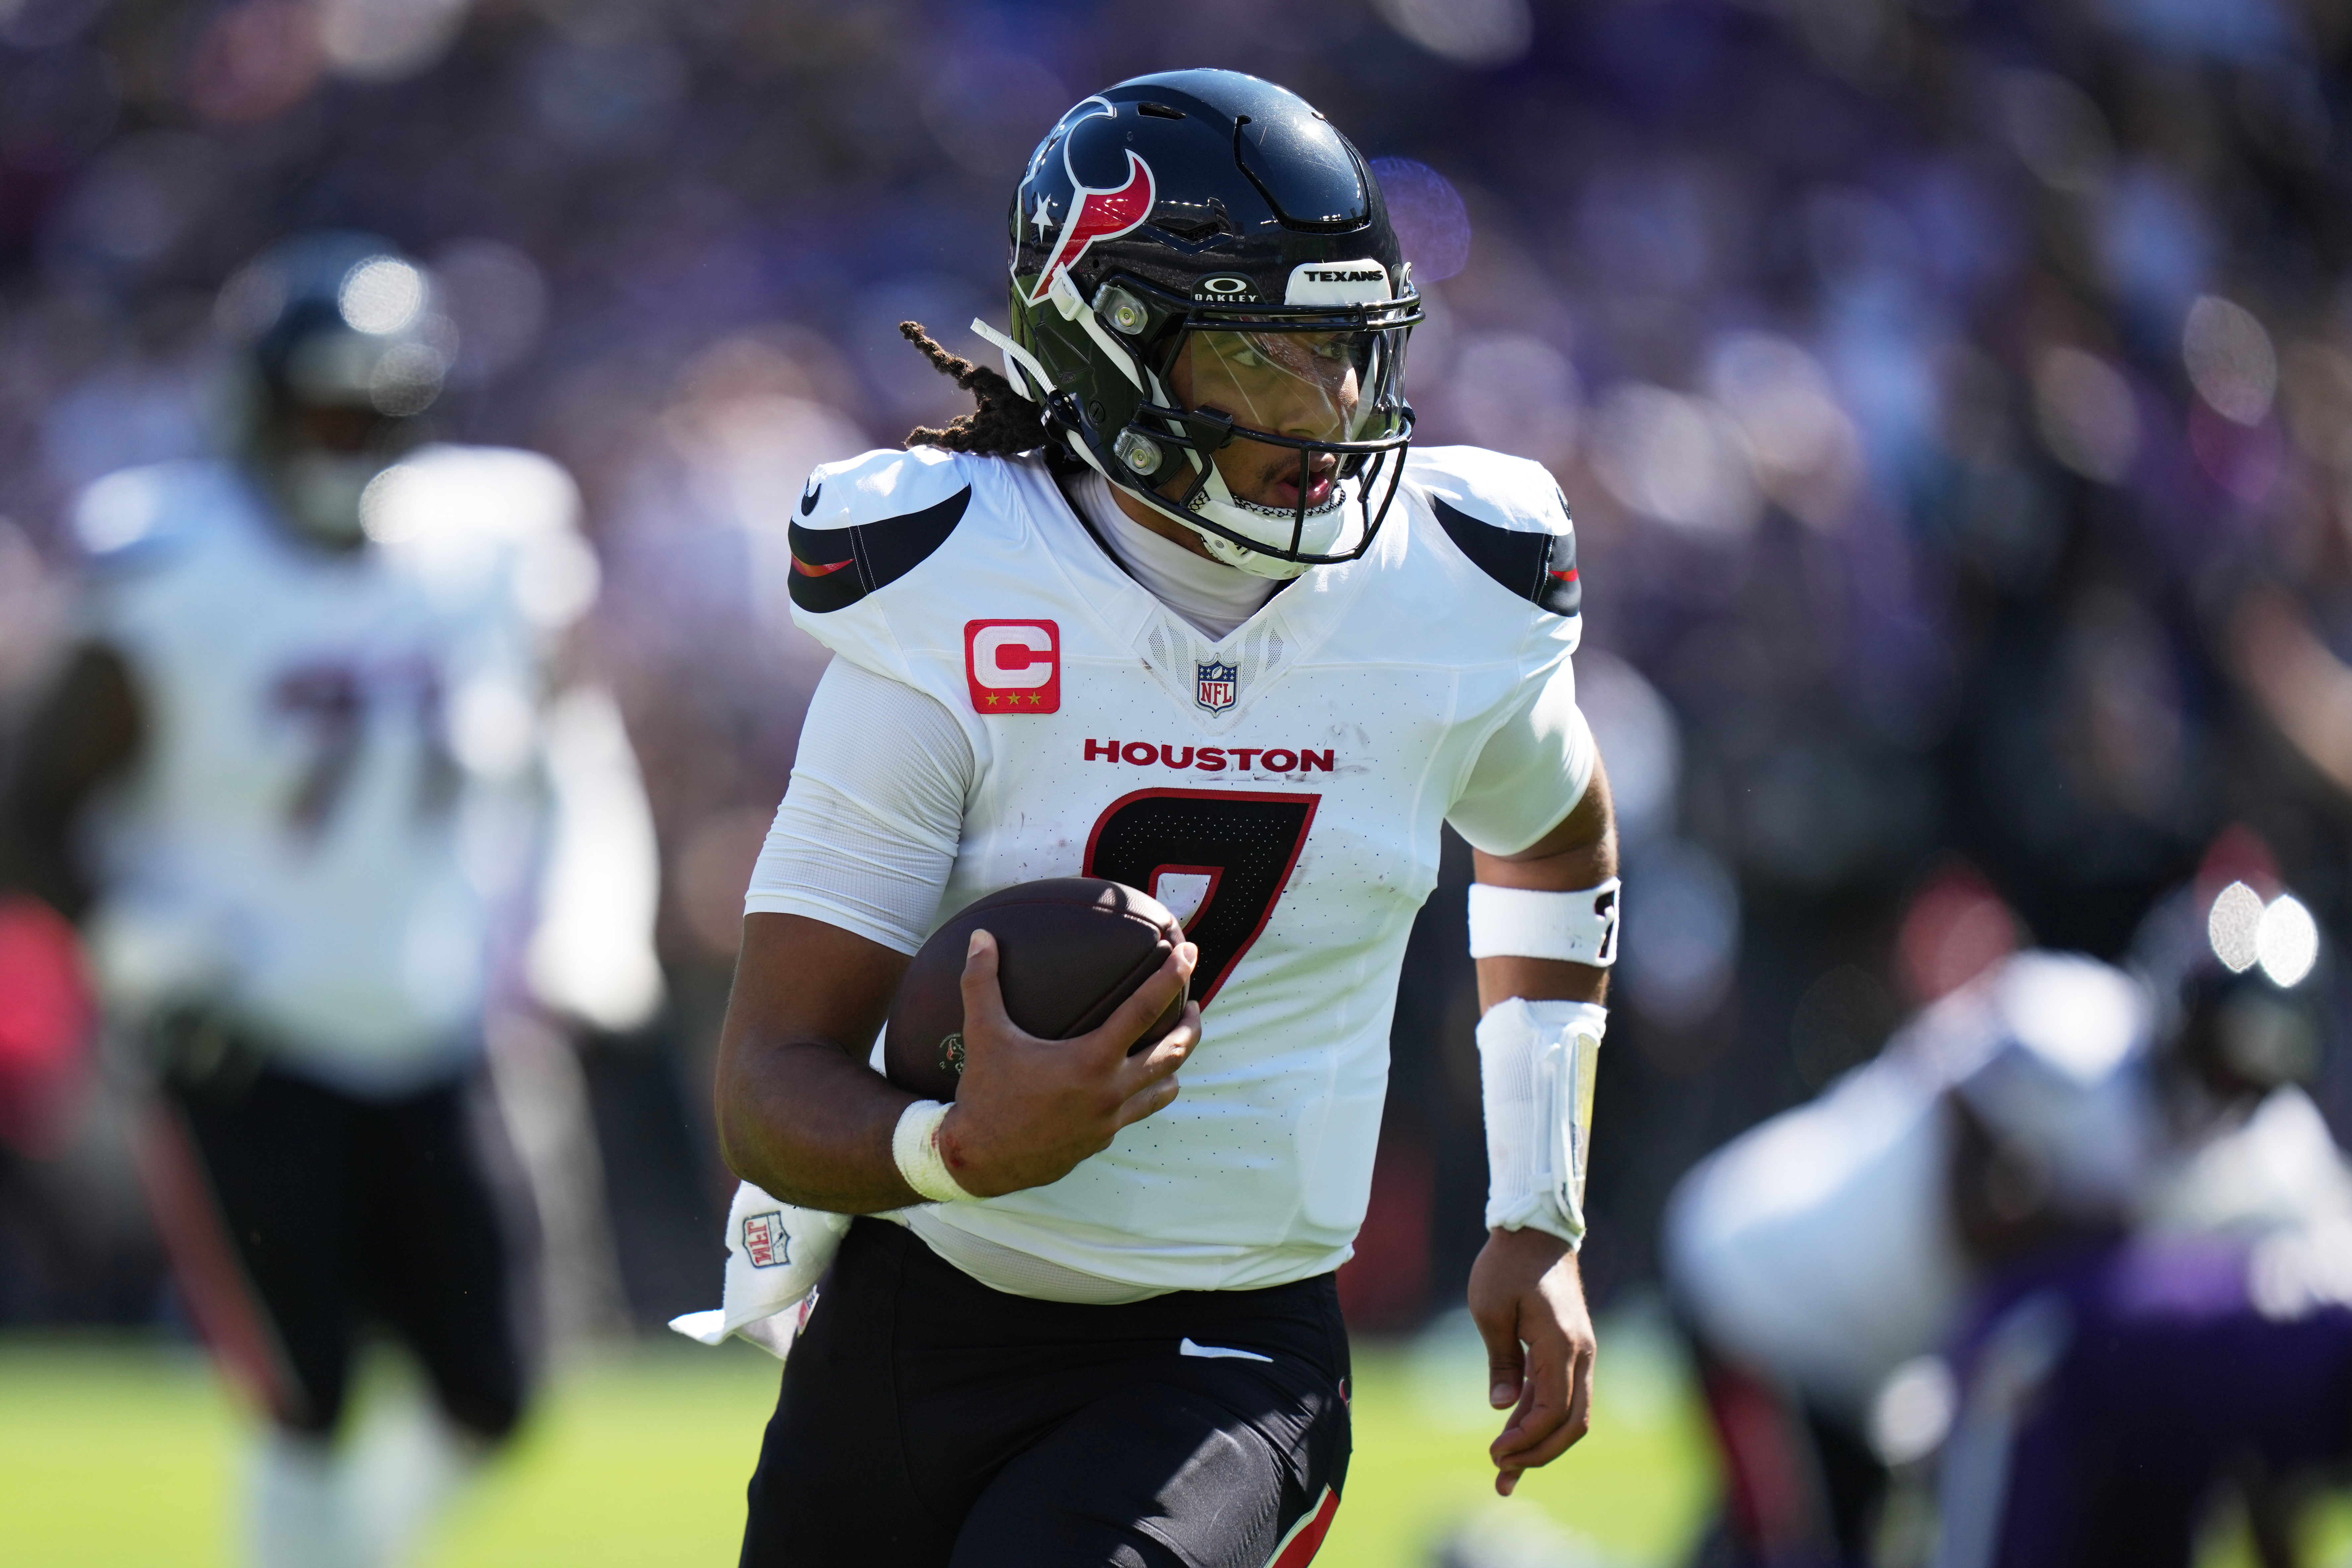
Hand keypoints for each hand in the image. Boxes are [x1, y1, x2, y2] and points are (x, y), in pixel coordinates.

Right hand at [935, 928, 1200, 1197]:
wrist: (980, 1161)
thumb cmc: (984, 1095)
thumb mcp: (982, 1035)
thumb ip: (981, 982)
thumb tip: (979, 936)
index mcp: (1091, 1061)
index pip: (1143, 1011)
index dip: (1170, 978)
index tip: (1190, 954)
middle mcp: (1110, 1091)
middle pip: (1174, 1053)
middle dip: (1191, 1025)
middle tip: (1192, 1004)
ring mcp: (1110, 1120)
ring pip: (1165, 1089)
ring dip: (1174, 1063)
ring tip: (1173, 1043)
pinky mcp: (1102, 1140)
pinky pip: (1136, 1112)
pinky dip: (1143, 1092)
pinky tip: (1130, 1081)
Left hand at [1468, 1227, 1595, 1496]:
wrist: (1536, 1230)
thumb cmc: (1507, 1265)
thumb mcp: (1491, 1311)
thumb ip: (1501, 1362)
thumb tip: (1504, 1409)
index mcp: (1562, 1345)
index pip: (1553, 1410)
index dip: (1526, 1439)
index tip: (1495, 1453)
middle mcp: (1580, 1354)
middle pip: (1571, 1422)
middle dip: (1539, 1453)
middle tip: (1502, 1475)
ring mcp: (1580, 1352)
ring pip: (1569, 1412)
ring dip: (1540, 1442)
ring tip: (1505, 1472)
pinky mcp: (1570, 1349)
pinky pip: (1560, 1393)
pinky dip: (1539, 1417)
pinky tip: (1514, 1435)